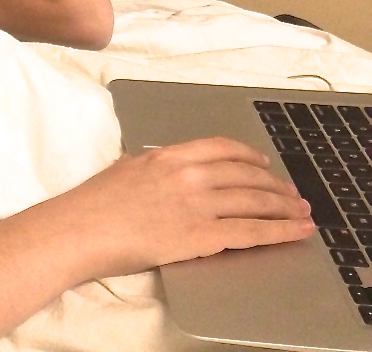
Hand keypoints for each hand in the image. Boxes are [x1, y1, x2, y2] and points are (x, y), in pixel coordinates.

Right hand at [65, 136, 313, 278]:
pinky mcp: (202, 235)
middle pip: (245, 176)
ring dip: (284, 207)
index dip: (249, 156)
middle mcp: (188, 174)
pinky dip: (280, 231)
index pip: (221, 148)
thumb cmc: (92, 204)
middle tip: (292, 194)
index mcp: (168, 156)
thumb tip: (161, 169)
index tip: (263, 164)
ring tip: (302, 213)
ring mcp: (197, 203)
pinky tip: (296, 232)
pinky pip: (252, 232)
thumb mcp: (124, 169)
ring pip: (255, 201)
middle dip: (276, 186)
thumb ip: (151, 166)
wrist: (80, 230)